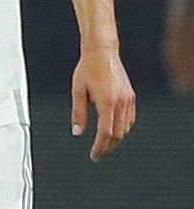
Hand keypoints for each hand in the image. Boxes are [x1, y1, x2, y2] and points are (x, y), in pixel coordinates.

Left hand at [76, 42, 137, 157]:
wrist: (102, 52)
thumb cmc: (87, 69)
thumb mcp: (78, 91)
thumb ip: (78, 113)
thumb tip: (77, 132)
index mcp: (107, 102)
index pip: (105, 133)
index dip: (100, 147)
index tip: (94, 156)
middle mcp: (121, 102)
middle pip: (118, 134)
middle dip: (108, 146)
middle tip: (98, 154)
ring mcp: (128, 100)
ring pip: (126, 128)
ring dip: (115, 138)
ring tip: (103, 144)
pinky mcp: (131, 96)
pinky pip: (129, 118)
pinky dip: (122, 127)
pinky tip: (113, 130)